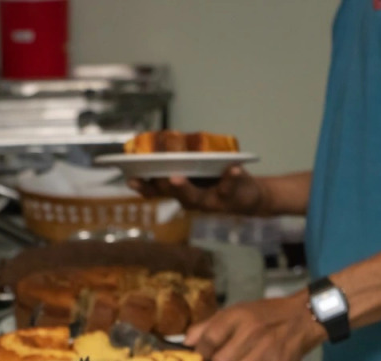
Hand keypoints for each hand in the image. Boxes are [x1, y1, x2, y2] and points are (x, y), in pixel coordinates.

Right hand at [129, 165, 268, 214]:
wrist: (250, 197)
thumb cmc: (218, 180)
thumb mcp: (196, 171)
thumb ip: (180, 160)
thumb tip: (160, 139)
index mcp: (178, 191)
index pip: (155, 190)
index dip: (142, 186)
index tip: (130, 178)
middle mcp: (189, 200)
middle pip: (170, 193)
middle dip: (160, 183)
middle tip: (149, 173)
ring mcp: (208, 201)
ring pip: (193, 197)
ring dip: (184, 188)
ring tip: (175, 178)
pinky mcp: (230, 198)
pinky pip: (228, 188)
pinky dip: (230, 178)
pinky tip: (233, 168)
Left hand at [184, 291, 326, 360]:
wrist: (303, 317)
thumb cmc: (264, 316)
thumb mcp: (235, 312)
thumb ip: (207, 326)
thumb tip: (185, 343)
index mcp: (237, 316)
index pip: (208, 338)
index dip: (201, 353)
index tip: (202, 359)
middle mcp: (252, 331)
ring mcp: (267, 349)